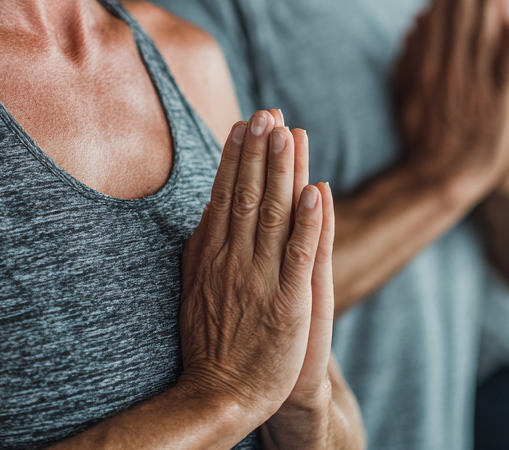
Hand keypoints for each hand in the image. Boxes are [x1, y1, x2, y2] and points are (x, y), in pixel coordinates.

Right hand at [178, 109, 325, 429]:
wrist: (218, 394)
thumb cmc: (207, 339)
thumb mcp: (193, 284)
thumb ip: (201, 244)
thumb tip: (209, 204)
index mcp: (211, 253)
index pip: (225, 193)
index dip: (236, 156)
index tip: (244, 123)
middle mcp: (233, 259)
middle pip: (247, 194)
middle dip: (259, 151)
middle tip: (267, 113)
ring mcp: (260, 280)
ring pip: (272, 216)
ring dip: (281, 173)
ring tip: (288, 134)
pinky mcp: (287, 305)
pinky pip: (298, 257)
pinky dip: (307, 224)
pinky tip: (315, 193)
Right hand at [392, 0, 508, 205]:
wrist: (440, 180)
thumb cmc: (422, 138)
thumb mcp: (405, 93)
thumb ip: (409, 56)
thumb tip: (414, 20)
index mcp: (430, 67)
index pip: (440, 18)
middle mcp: (454, 72)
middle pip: (463, 20)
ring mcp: (479, 88)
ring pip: (487, 37)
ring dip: (493, 4)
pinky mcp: (504, 107)